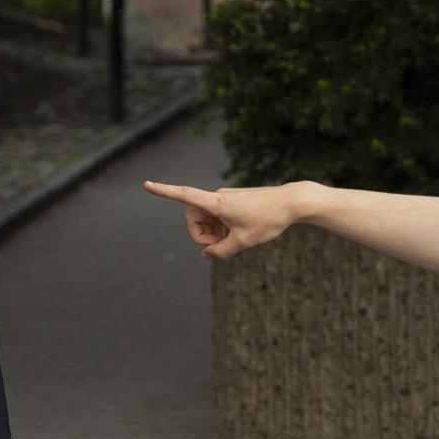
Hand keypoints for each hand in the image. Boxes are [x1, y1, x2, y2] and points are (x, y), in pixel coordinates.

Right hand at [143, 179, 316, 259]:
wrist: (291, 203)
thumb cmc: (268, 220)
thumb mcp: (244, 242)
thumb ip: (221, 251)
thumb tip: (206, 254)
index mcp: (217, 203)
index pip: (185, 195)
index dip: (164, 192)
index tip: (146, 185)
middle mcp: (218, 197)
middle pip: (192, 216)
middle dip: (198, 234)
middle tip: (216, 247)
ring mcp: (225, 199)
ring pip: (205, 218)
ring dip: (211, 233)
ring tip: (229, 242)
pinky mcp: (233, 202)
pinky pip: (217, 216)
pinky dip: (220, 228)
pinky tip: (236, 234)